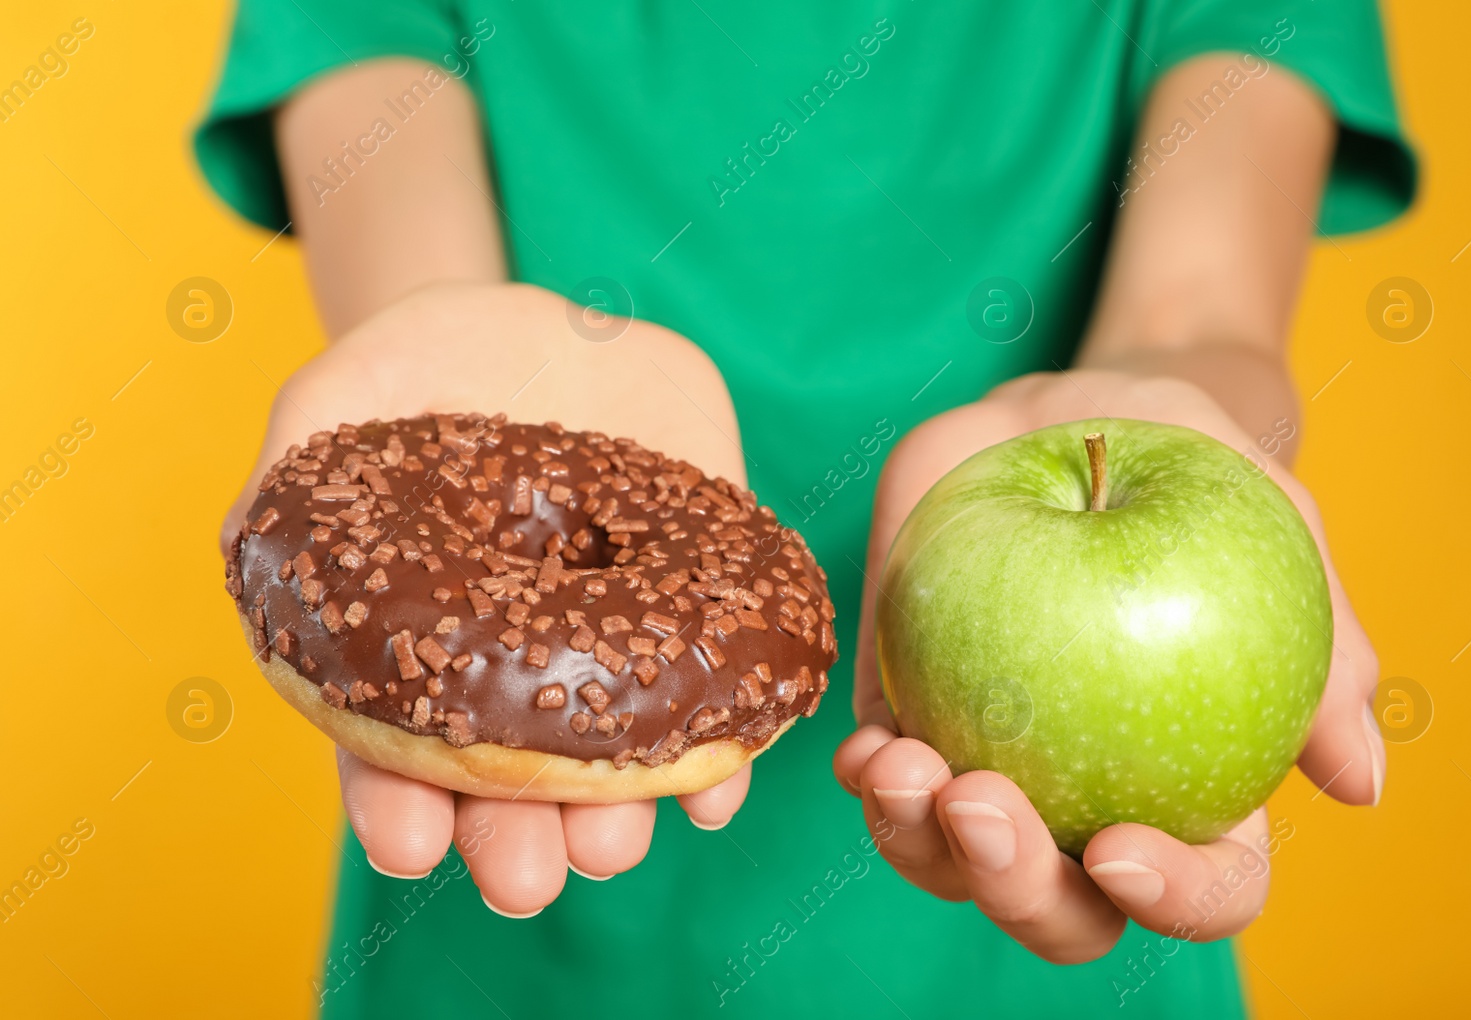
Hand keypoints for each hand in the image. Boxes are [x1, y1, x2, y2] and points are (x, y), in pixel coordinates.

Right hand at [226, 282, 755, 914]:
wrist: (542, 318)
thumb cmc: (421, 369)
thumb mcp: (341, 402)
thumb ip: (298, 471)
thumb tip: (249, 537)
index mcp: (426, 648)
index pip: (401, 752)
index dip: (396, 803)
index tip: (404, 843)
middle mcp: (521, 667)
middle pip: (513, 784)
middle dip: (514, 840)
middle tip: (521, 878)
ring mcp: (615, 641)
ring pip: (616, 761)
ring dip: (615, 814)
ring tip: (611, 842)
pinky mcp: (697, 595)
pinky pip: (716, 690)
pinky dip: (723, 748)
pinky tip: (717, 789)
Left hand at [832, 369, 1381, 961]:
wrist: (1094, 409)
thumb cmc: (1206, 470)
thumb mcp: (1277, 523)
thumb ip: (1328, 647)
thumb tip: (1360, 787)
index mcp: (1201, 788)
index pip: (1207, 884)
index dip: (1173, 898)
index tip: (1123, 849)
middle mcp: (1093, 800)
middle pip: (1065, 908)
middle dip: (1018, 889)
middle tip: (983, 804)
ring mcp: (994, 764)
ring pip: (951, 862)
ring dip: (919, 842)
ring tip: (901, 767)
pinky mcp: (911, 713)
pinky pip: (884, 777)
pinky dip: (870, 778)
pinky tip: (867, 749)